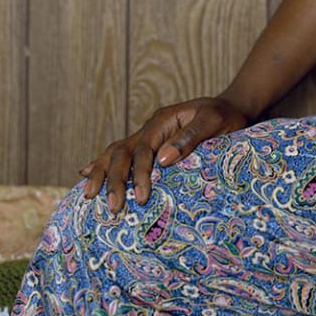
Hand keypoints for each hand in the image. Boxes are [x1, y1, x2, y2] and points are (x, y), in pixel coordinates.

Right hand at [80, 96, 251, 213]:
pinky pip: (121, 154)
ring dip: (102, 173)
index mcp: (163, 120)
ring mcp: (147, 135)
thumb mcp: (213, 122)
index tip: (142, 197)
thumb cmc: (225, 116)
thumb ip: (190, 137)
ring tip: (89, 196)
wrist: (231, 108)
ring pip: (115, 152)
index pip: (144, 149)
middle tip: (114, 207)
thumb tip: (162, 160)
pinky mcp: (149, 145)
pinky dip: (102, 164)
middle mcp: (150, 127)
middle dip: (115, 179)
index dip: (140, 173)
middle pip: (122, 152)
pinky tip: (85, 173)